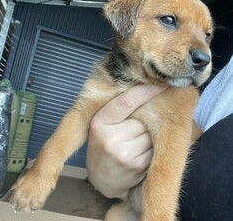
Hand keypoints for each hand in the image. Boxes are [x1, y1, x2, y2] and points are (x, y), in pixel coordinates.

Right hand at [87, 84, 166, 198]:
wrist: (102, 178)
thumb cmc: (103, 145)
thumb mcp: (102, 124)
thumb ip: (119, 109)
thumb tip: (149, 90)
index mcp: (100, 122)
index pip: (126, 101)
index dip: (146, 91)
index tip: (161, 84)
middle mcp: (110, 138)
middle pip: (143, 118)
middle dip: (146, 120)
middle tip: (137, 127)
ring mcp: (124, 154)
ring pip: (152, 133)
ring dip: (151, 134)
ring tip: (136, 142)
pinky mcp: (137, 166)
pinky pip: (156, 147)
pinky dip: (154, 146)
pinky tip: (142, 151)